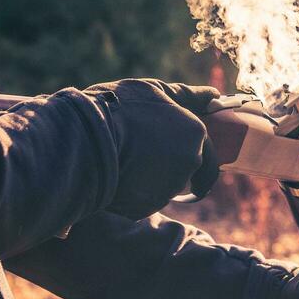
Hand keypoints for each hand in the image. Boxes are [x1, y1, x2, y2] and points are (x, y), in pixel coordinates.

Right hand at [84, 79, 219, 218]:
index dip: (190, 152)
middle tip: (144, 155)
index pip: (208, 154)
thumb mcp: (154, 91)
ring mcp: (168, 187)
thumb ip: (187, 96)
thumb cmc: (119, 107)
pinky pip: (142, 201)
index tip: (180, 154)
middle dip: (170, 167)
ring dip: (150, 178)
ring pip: (163, 187)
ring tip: (122, 159)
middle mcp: (189, 163)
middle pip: (186, 172)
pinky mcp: (144, 207)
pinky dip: (132, 193)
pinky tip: (114, 175)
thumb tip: (213, 95)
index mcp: (195, 134)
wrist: (85, 137)